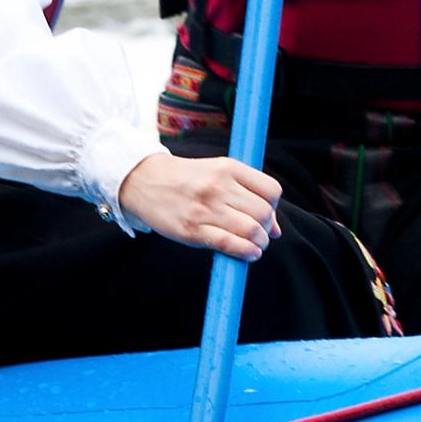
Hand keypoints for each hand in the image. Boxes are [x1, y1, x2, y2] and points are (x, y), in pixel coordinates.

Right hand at [116, 152, 282, 260]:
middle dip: (267, 228)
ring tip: (254, 245)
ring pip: (251, 230)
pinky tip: (249, 254)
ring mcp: (205, 209)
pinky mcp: (192, 230)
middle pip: (264, 213)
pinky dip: (246, 253)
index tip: (265, 215)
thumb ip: (247, 193)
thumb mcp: (217, 172)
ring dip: (259, 243)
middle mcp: (218, 186)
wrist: (144, 181)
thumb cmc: (186, 179)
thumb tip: (277, 230)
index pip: (271, 190)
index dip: (274, 207)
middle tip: (259, 234)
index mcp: (228, 167)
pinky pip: (229, 244)